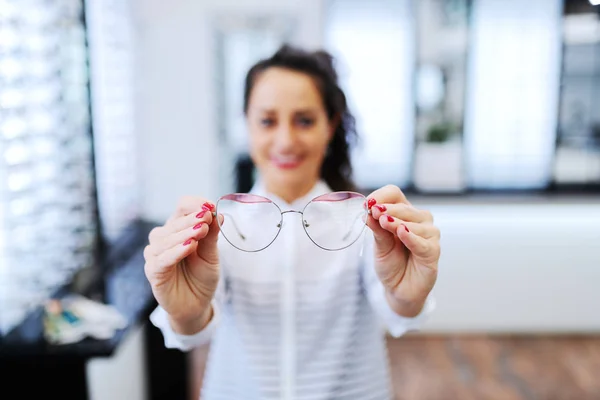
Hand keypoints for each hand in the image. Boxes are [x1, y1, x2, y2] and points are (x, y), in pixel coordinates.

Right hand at [143, 196, 222, 333]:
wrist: (197, 305)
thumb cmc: (202, 278)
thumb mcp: (212, 255)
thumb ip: (212, 236)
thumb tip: (219, 215)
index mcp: (179, 229)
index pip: (182, 207)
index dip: (195, 204)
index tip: (211, 207)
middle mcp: (164, 239)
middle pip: (173, 221)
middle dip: (192, 218)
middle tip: (207, 218)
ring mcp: (156, 255)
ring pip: (164, 238)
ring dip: (183, 233)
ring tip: (200, 231)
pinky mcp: (153, 272)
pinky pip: (161, 259)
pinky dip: (175, 251)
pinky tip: (189, 246)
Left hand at [365, 185, 439, 316]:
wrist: (398, 289)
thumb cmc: (391, 264)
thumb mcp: (379, 245)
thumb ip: (376, 228)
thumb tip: (367, 211)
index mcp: (404, 213)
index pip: (394, 194)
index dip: (380, 196)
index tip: (366, 204)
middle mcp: (419, 220)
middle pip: (404, 207)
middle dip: (387, 209)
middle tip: (373, 211)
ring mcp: (429, 234)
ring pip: (413, 222)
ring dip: (396, 222)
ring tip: (384, 223)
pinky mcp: (433, 251)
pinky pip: (422, 242)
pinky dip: (411, 237)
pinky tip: (402, 233)